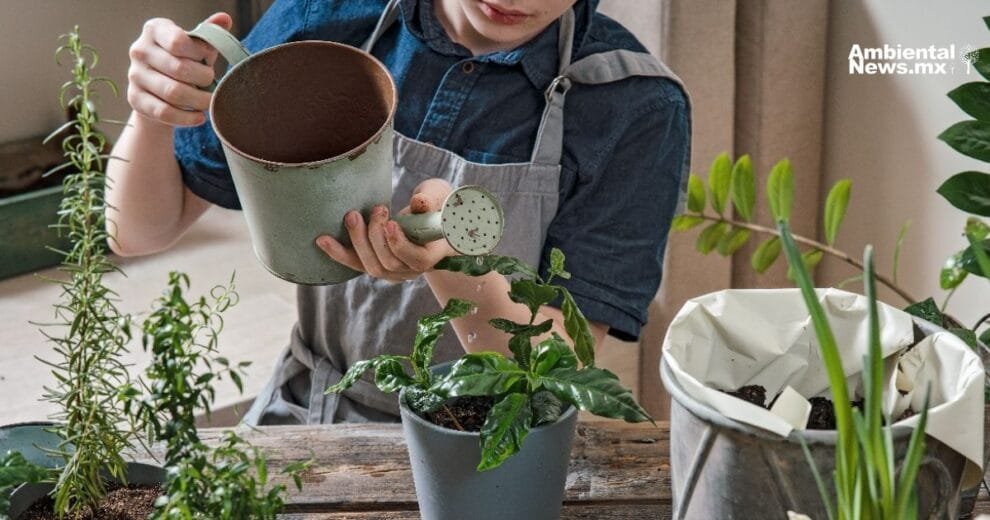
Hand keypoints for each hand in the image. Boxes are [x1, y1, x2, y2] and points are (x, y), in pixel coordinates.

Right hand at [126, 12, 231, 126]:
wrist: (160, 90)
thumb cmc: (184, 61)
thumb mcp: (197, 46)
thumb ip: (209, 34)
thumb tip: (225, 18)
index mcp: (155, 30)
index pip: (178, 42)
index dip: (200, 53)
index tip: (209, 59)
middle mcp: (140, 50)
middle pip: (179, 69)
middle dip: (204, 79)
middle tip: (212, 83)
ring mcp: (134, 75)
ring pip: (173, 92)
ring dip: (199, 100)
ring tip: (209, 101)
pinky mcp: (135, 99)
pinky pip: (164, 112)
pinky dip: (186, 118)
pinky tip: (200, 117)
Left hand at [316, 179, 455, 281]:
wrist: (429, 218)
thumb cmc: (436, 205)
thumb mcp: (439, 197)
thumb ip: (431, 199)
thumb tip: (419, 202)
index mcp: (431, 256)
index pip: (416, 259)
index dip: (400, 244)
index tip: (392, 223)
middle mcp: (410, 270)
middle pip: (388, 264)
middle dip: (376, 237)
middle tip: (376, 209)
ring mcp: (391, 272)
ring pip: (370, 266)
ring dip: (357, 241)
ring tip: (352, 216)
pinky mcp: (374, 264)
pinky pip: (355, 264)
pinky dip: (338, 253)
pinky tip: (322, 240)